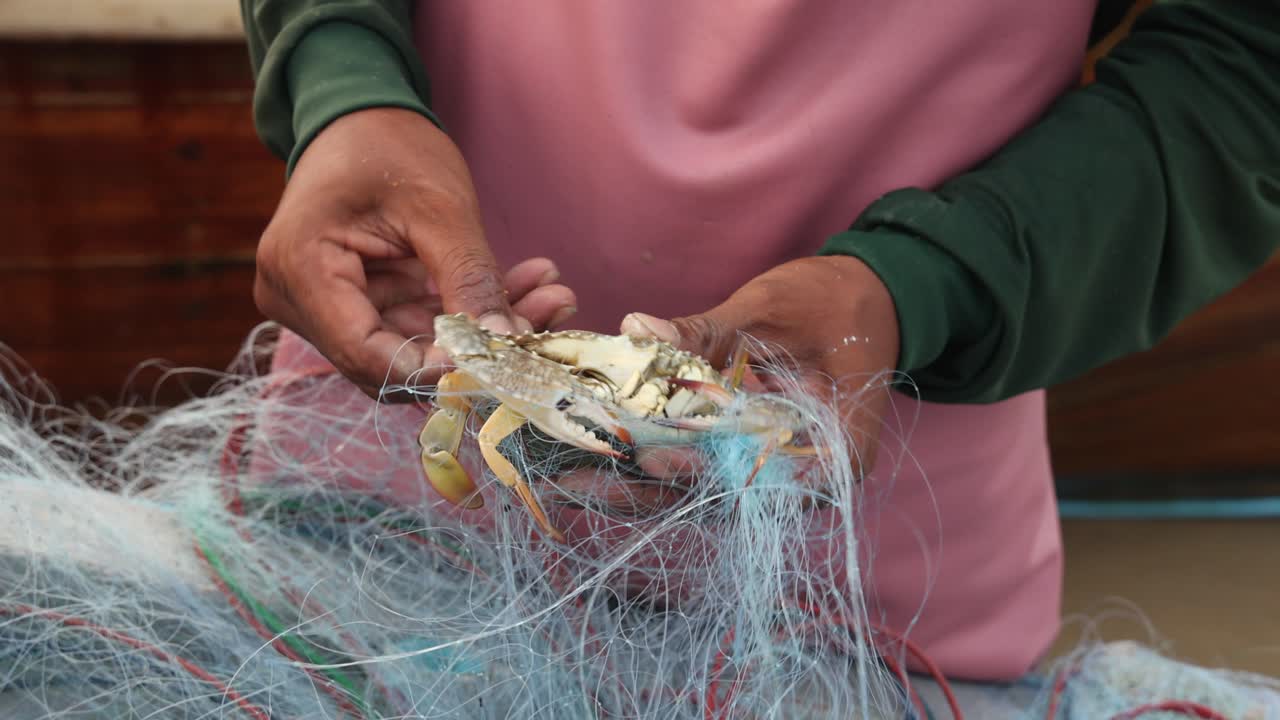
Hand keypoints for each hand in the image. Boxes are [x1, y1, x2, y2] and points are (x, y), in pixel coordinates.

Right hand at [252, 108, 576, 397]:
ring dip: (481, 329)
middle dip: (473, 347)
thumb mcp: (439, 208)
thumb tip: (506, 344)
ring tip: (549, 293)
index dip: (436, 368)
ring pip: (411, 348)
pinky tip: (524, 288)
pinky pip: (415, 329)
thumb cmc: (387, 144)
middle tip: (546, 313)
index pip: (368, 354)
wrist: (360, 115)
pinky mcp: (356, 305)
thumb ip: (470, 279)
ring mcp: (323, 307)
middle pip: (391, 359)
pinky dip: (466, 313)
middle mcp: (296, 300)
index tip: (505, 357)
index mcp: (300, 269)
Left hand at [548, 256, 900, 513]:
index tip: (651, 461)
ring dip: (632, 485)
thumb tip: (637, 330)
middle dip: (642, 493)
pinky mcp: (742, 455)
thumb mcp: (774, 310)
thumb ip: (705, 330)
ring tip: (566, 478)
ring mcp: (770, 470)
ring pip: (694, 495)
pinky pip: (691, 469)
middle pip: (713, 503)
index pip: (758, 486)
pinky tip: (591, 454)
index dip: (701, 479)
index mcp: (833, 458)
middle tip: (574, 481)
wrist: (868, 298)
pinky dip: (645, 460)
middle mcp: (799, 481)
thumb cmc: (834, 301)